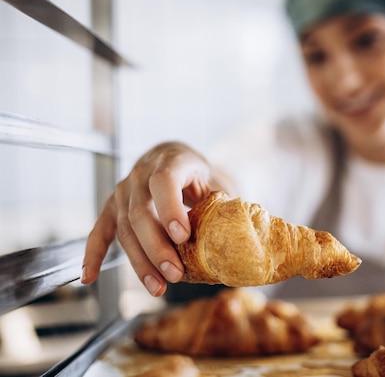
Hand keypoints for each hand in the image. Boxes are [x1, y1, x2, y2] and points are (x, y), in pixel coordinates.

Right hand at [81, 142, 228, 295]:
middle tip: (176, 274)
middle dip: (157, 247)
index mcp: (172, 160)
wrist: (178, 160)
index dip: (170, 209)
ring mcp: (124, 190)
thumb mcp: (217, 181)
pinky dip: (93, 254)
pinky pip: (100, 231)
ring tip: (158, 287)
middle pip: (140, 212)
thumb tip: (233, 240)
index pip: (164, 181)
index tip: (183, 236)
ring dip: (139, 261)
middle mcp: (141, 173)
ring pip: (124, 228)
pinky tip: (89, 277)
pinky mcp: (113, 206)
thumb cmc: (202, 175)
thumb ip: (222, 205)